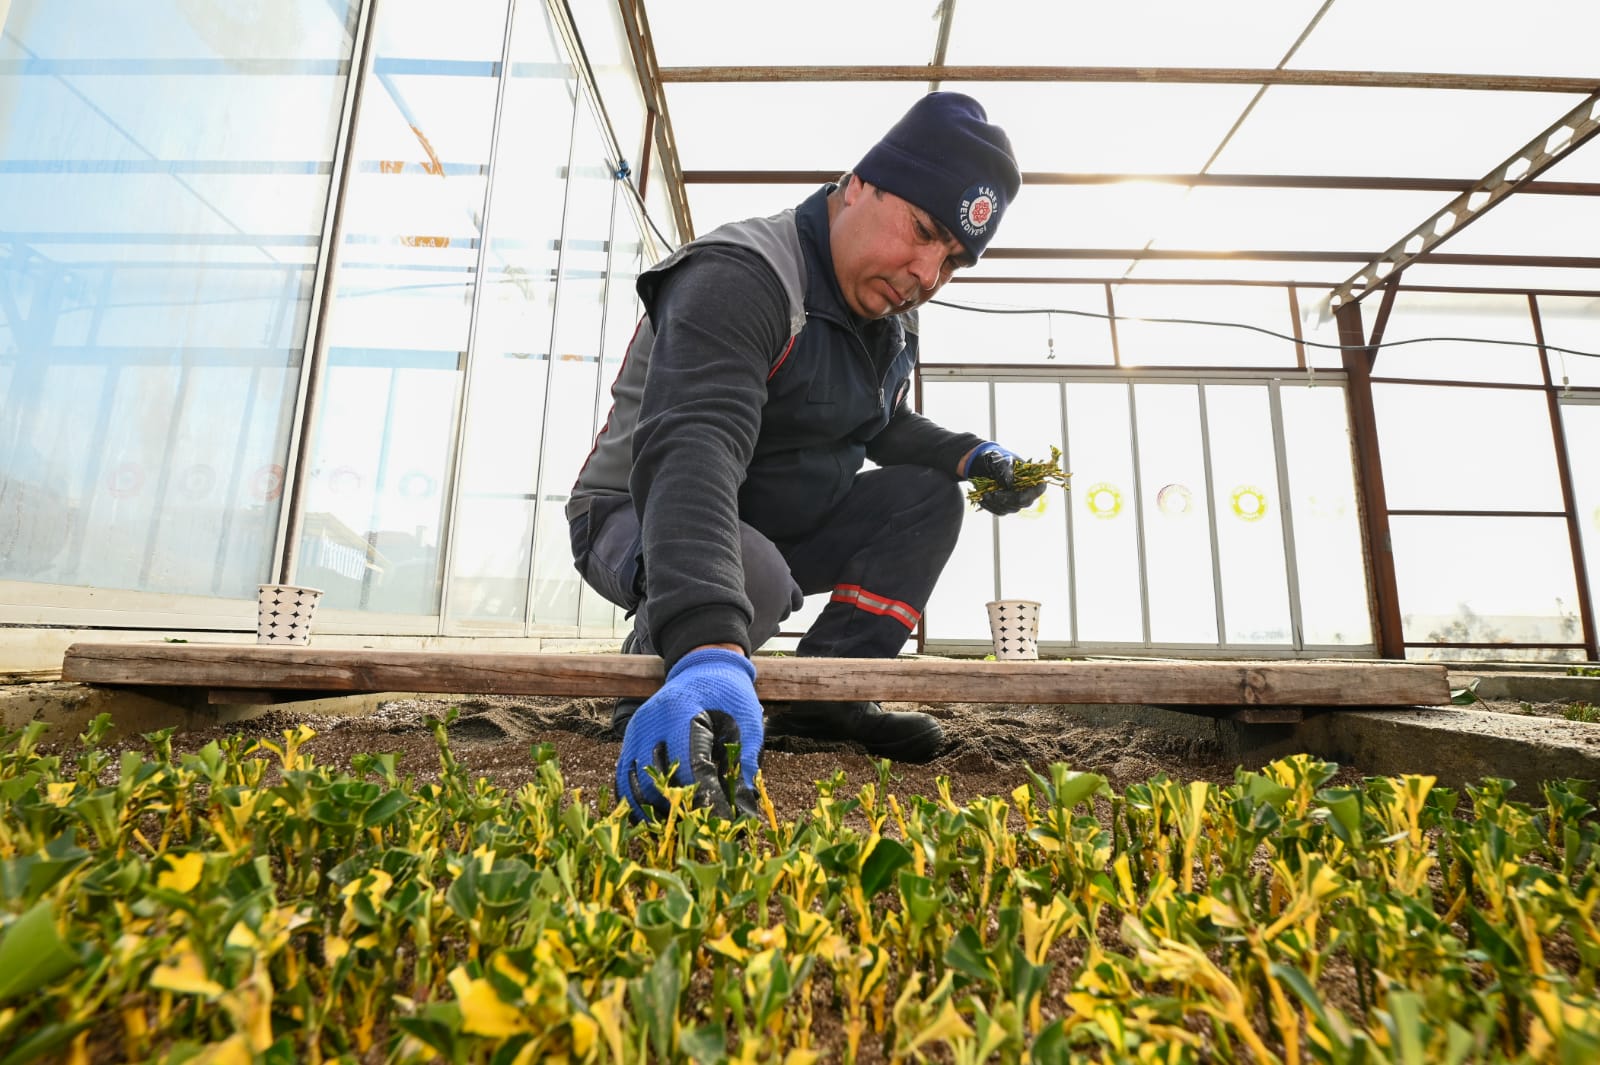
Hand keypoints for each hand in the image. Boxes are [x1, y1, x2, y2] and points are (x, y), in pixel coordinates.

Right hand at [616, 647, 763, 820]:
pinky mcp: (628, 739)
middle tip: (701, 832)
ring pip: (634, 785)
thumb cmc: (730, 695)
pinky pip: (625, 778)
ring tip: (679, 829)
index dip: (706, 801)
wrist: (703, 667)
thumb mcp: (747, 723)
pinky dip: (637, 802)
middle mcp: (651, 721)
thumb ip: (744, 764)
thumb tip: (746, 812)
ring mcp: (635, 731)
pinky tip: (656, 818)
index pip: (690, 768)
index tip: (722, 824)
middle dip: (680, 811)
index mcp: (682, 712)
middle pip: (657, 781)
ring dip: (656, 811)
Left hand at [962, 442, 1045, 515]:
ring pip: (1009, 509)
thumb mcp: (1002, 460)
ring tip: (984, 494)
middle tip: (989, 494)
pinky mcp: (1007, 506)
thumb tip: (1009, 483)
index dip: (1023, 495)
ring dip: (995, 503)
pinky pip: (1000, 511)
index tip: (1006, 490)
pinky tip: (982, 500)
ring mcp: (1018, 501)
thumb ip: (1006, 469)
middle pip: (1021, 503)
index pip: (1037, 491)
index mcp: (1034, 478)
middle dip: (1004, 500)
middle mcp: (1029, 492)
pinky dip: (990, 507)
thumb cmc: (999, 460)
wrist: (987, 465)